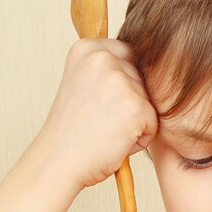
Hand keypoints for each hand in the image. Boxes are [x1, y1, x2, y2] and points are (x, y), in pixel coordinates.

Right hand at [36, 39, 157, 189]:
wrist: (57, 163)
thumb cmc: (72, 131)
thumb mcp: (83, 83)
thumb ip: (109, 67)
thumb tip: (151, 57)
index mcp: (86, 48)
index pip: (130, 54)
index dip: (123, 84)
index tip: (98, 102)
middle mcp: (102, 58)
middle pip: (142, 77)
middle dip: (129, 104)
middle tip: (98, 120)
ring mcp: (119, 81)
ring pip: (150, 100)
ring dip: (135, 121)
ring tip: (104, 131)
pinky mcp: (136, 107)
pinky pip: (154, 123)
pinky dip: (139, 139)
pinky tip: (114, 142)